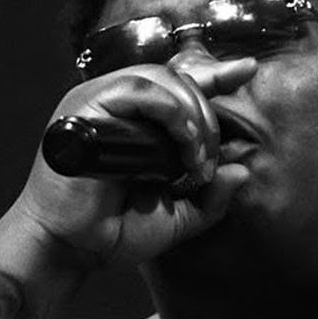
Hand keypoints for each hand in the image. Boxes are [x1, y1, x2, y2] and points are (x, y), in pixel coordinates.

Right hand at [14, 52, 257, 268]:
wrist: (70, 249)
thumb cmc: (110, 233)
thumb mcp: (175, 217)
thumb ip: (210, 198)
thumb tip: (241, 171)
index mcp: (136, 122)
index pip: (179, 85)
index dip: (214, 75)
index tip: (247, 69)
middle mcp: (117, 105)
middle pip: (176, 79)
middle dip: (206, 115)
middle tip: (205, 158)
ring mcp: (99, 101)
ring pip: (159, 78)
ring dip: (190, 113)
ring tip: (194, 153)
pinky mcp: (85, 107)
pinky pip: (137, 89)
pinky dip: (169, 110)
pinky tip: (181, 141)